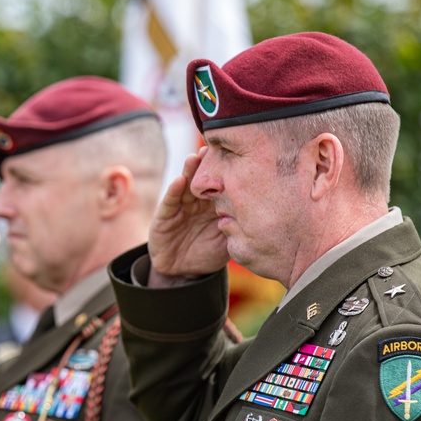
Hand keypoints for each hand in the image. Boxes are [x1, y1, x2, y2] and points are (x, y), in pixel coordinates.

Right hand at [147, 147, 229, 282]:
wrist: (183, 273)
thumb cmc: (208, 254)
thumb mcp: (227, 243)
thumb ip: (237, 230)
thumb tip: (255, 217)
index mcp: (216, 205)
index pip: (223, 184)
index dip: (228, 170)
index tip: (238, 155)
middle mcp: (198, 201)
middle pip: (204, 178)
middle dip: (209, 163)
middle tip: (216, 147)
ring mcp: (181, 206)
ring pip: (186, 184)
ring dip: (190, 170)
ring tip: (196, 157)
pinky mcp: (165, 216)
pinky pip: (171, 201)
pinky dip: (175, 190)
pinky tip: (180, 180)